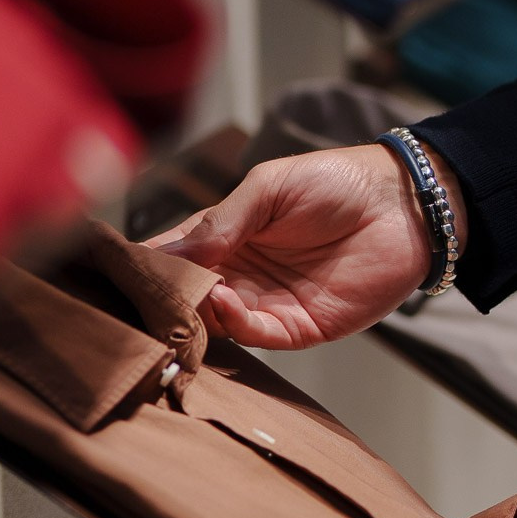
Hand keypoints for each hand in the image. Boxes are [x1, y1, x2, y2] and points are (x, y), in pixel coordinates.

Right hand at [147, 144, 468, 349]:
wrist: (405, 203)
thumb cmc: (337, 182)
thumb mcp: (269, 187)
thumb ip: (221, 221)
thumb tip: (169, 252)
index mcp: (224, 236)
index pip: (172, 257)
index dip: (144, 265)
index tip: (112, 272)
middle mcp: (238, 275)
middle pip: (186, 298)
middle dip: (163, 299)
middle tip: (140, 296)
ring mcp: (266, 304)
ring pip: (214, 324)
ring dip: (195, 315)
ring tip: (182, 297)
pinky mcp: (298, 328)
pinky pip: (255, 335)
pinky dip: (234, 324)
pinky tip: (224, 300)